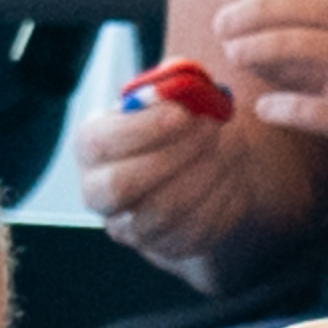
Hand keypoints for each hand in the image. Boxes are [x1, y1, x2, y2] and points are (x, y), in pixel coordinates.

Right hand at [70, 61, 327, 275]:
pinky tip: (235, 172)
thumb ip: (176, 82)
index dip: (139, 129)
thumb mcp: (174, 96)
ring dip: (203, 174)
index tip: (182, 112)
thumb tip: (184, 79)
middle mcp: (100, 193)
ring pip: (161, 212)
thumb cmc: (180, 126)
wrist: (204, 172)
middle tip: (210, 126)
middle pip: (118, 186)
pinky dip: (220, 197)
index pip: (97, 144)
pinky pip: (193, 230)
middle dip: (170, 154)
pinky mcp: (167, 248)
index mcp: (92, 147)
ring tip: (231, 144)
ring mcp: (131, 227)